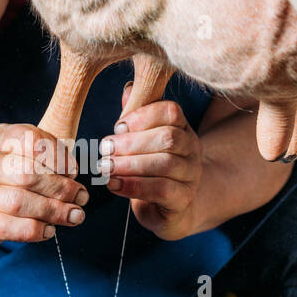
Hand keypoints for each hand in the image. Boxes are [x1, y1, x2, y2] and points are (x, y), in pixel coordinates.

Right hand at [0, 123, 87, 246]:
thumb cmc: (7, 174)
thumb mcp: (23, 152)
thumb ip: (49, 155)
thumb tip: (71, 174)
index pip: (29, 139)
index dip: (57, 155)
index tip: (72, 170)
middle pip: (25, 174)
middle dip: (60, 188)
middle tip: (81, 197)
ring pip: (18, 202)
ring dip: (53, 211)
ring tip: (73, 215)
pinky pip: (7, 228)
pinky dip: (34, 230)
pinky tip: (49, 230)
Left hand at [99, 88, 204, 240]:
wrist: (172, 208)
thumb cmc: (150, 170)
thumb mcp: (142, 142)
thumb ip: (135, 117)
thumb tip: (128, 88)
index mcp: (182, 128)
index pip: (171, 112)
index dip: (142, 116)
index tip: (117, 127)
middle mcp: (192, 149)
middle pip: (169, 138)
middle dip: (131, 142)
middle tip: (104, 149)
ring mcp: (191, 176)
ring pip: (165, 164)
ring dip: (129, 164)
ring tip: (105, 167)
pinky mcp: (184, 200)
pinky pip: (162, 190)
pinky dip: (134, 186)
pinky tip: (113, 184)